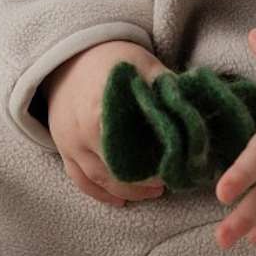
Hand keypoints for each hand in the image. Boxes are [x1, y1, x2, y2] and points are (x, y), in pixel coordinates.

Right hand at [44, 40, 169, 207]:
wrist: (70, 55)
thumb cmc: (112, 58)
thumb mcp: (144, 64)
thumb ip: (165, 87)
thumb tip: (193, 113)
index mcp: (101, 110)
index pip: (130, 150)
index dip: (151, 166)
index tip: (172, 170)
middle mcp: (81, 131)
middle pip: (114, 170)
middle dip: (142, 182)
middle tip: (167, 184)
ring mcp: (68, 142)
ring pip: (98, 179)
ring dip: (125, 191)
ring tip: (152, 192)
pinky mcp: (62, 147)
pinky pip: (79, 179)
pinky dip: (99, 193)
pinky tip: (120, 200)